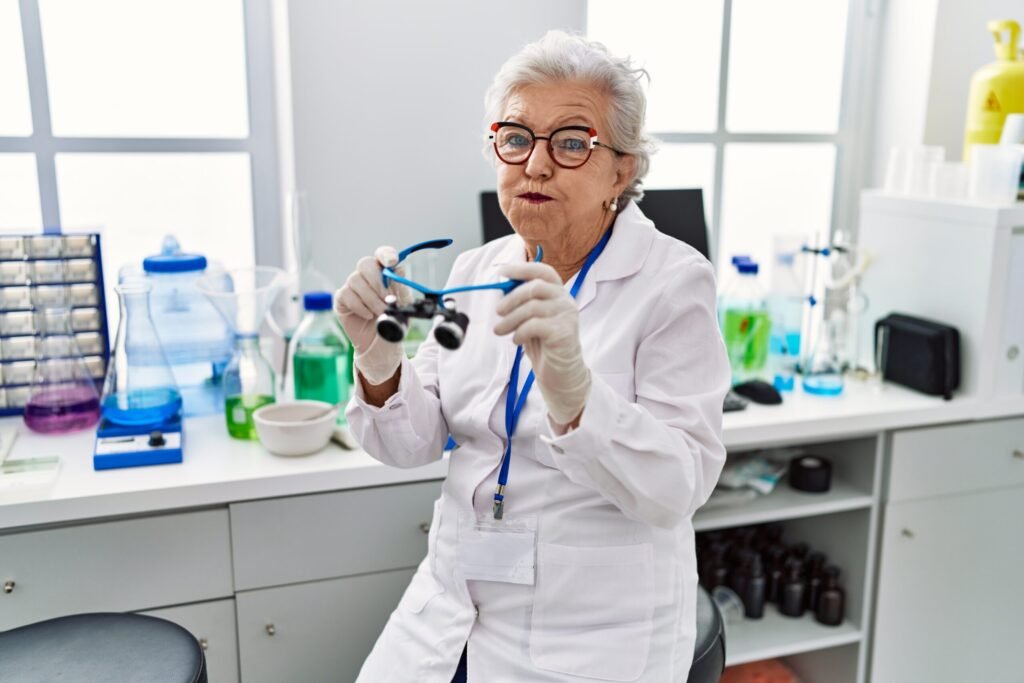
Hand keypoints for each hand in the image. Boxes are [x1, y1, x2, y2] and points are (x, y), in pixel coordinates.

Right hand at [333, 246, 410, 384]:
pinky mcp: (342, 300)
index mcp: (385, 273)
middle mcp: (367, 277)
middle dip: (377, 281)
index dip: (385, 254)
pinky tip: (368, 315)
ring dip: (371, 298)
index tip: (391, 262)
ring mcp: (353, 287)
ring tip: (380, 313)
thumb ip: (401, 289)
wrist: (382, 346)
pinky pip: (346, 294)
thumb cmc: (394, 323)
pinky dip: (360, 306)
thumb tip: (397, 274)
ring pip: (355, 280)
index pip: (382, 255)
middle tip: (387, 299)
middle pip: (365, 263)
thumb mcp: (405, 306)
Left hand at [494, 262, 590, 426]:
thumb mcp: (531, 318)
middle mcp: (566, 300)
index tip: (502, 272)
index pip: (543, 272)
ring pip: (532, 307)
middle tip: (497, 311)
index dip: (522, 269)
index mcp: (558, 293)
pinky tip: (516, 340)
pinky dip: (520, 332)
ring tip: (500, 330)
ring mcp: (567, 316)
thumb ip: (522, 302)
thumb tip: (501, 287)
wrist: (561, 372)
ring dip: (511, 319)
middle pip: (535, 287)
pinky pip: (535, 325)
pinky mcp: (564, 332)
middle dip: (511, 298)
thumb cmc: (544, 343)